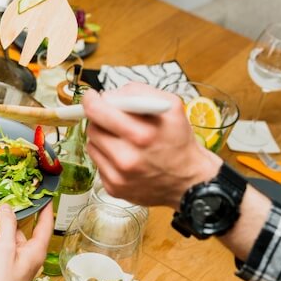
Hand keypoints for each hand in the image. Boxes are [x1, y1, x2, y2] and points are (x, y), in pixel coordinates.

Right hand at [0, 204, 52, 280]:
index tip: (43, 195)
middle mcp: (23, 255)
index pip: (44, 225)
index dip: (44, 209)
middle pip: (17, 230)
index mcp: (34, 251)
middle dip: (5, 215)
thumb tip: (7, 208)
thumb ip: (7, 225)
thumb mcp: (4, 248)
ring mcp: (7, 262)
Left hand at [82, 83, 221, 207]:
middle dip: (100, 119)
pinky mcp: (114, 188)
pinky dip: (107, 157)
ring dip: (103, 138)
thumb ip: (139, 93)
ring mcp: (118, 176)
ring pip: (92, 145)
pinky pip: (98, 163)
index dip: (91, 101)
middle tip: (112, 119)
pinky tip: (124, 156)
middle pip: (92, 128)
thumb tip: (111, 94)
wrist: (189, 182)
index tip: (91, 97)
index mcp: (141, 135)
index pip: (97, 111)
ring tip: (122, 140)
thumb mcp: (171, 107)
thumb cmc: (179, 143)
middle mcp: (126, 158)